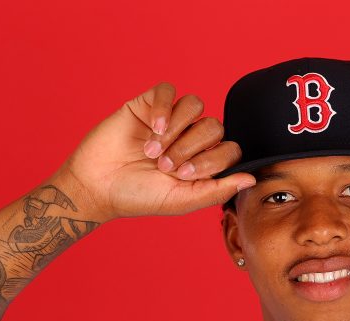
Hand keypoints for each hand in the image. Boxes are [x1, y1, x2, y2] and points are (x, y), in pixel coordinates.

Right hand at [59, 82, 254, 221]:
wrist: (98, 186)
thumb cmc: (140, 196)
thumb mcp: (182, 200)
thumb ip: (217, 190)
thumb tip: (251, 180)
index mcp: (203, 161)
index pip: (230, 149)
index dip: (213, 160)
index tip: (184, 175)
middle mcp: (191, 138)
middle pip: (214, 126)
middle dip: (191, 148)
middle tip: (165, 166)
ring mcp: (171, 119)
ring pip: (196, 105)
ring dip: (178, 130)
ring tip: (154, 151)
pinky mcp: (149, 104)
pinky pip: (170, 91)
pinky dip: (165, 108)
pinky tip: (153, 128)